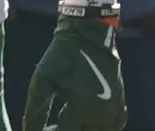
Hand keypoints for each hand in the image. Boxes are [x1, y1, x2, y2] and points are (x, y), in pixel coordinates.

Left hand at [22, 12, 125, 130]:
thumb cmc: (61, 56)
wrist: (90, 33)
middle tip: (53, 125)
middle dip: (68, 130)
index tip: (45, 128)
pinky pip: (116, 124)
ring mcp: (114, 106)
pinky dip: (103, 127)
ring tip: (70, 120)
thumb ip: (34, 111)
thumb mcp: (41, 83)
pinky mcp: (120, 99)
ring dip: (85, 129)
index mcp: (81, 107)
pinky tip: (88, 120)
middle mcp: (101, 111)